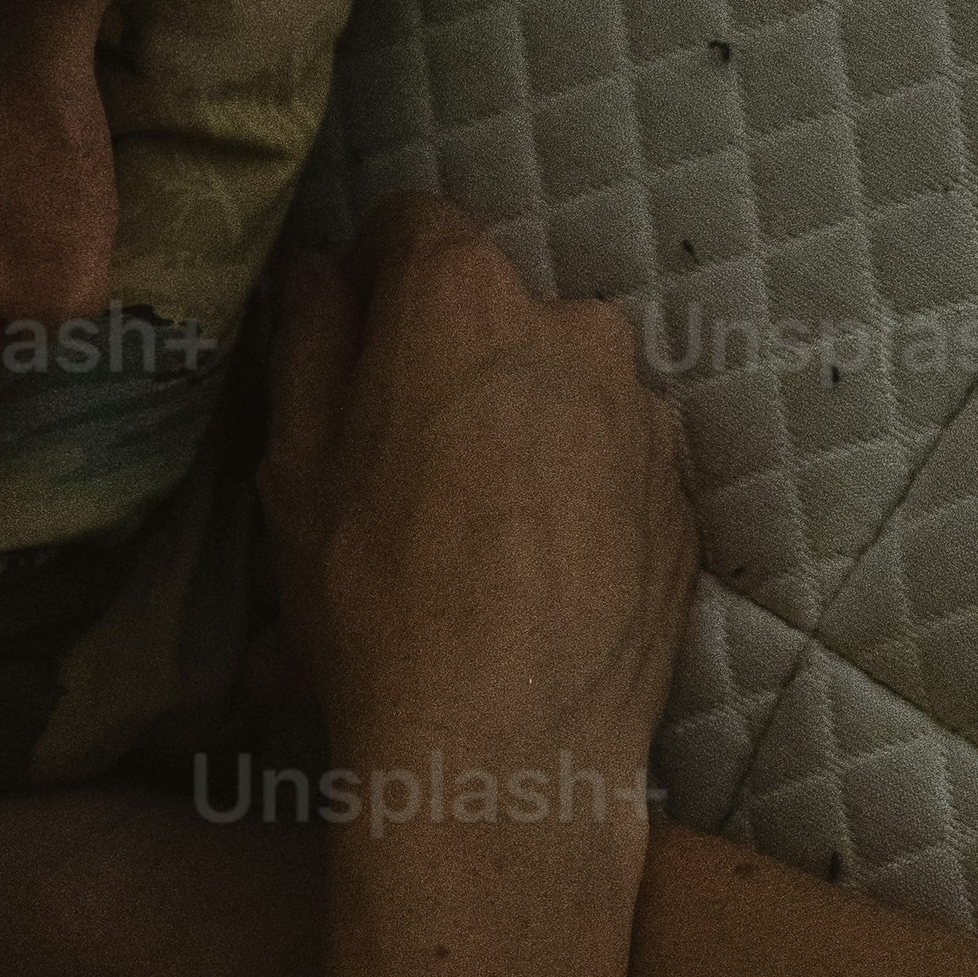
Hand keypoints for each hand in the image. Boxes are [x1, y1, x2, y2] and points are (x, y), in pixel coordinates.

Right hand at [259, 196, 694, 818]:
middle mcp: (573, 328)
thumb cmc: (376, 601)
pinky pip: (612, 469)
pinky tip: (525, 584)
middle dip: (446, 370)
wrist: (505, 749)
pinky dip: (571, 501)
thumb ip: (309, 342)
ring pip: (559, 397)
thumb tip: (323, 276)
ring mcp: (642, 415)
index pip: (413, 226)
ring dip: (512, 440)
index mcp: (463, 297)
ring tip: (460, 550)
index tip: (351, 338)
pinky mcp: (682, 498)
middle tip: (398, 471)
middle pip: (495, 317)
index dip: (371, 277)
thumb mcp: (295, 465)